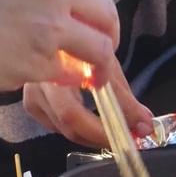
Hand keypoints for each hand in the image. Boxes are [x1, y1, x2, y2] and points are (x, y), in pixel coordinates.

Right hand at [0, 0, 123, 93]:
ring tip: (92, 77)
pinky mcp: (38, 62)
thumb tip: (60, 9)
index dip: (91, 13)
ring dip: (98, 66)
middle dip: (108, 38)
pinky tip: (60, 83)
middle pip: (106, 16)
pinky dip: (70, 82)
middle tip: (101, 56)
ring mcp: (50, 26)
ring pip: (99, 50)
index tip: (87, 27)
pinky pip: (71, 76)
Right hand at [23, 56, 152, 147]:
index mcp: (67, 58)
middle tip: (128, 138)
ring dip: (93, 137)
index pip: (97, 89)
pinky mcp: (31, 105)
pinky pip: (56, 127)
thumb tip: (144, 121)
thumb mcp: (106, 64)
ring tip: (115, 134)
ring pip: (64, 128)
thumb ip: (123, 94)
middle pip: (71, 116)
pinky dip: (77, 132)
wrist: (53, 38)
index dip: (120, 112)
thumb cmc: (83, 51)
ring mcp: (33, 91)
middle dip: (103, 134)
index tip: (142, 124)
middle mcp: (44, 75)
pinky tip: (91, 127)